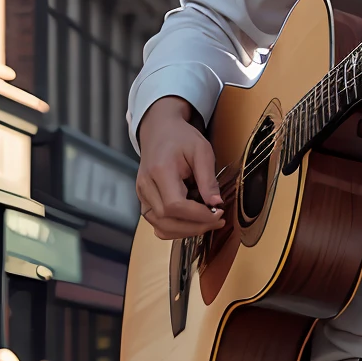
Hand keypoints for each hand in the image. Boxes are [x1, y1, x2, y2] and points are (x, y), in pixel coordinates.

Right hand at [137, 97, 225, 241]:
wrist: (160, 130)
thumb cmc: (180, 137)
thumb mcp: (202, 150)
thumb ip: (208, 178)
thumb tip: (216, 203)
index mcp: (159, 171)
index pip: (175, 205)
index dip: (198, 215)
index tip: (219, 213)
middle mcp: (145, 186)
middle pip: (167, 220)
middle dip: (196, 226)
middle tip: (218, 220)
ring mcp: (142, 195)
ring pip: (161, 227)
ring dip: (187, 231)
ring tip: (208, 221)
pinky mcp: (144, 201)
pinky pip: (158, 224)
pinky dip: (177, 228)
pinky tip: (193, 220)